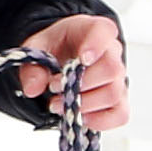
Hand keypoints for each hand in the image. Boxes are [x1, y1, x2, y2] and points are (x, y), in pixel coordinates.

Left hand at [15, 12, 126, 132]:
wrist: (62, 57)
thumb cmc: (55, 47)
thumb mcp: (36, 48)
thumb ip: (32, 66)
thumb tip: (33, 88)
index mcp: (93, 30)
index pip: (104, 31)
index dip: (96, 45)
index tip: (82, 59)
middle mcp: (111, 52)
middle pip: (111, 69)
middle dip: (80, 84)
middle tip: (54, 89)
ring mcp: (118, 77)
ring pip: (113, 94)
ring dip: (83, 104)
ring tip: (58, 103)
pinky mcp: (118, 100)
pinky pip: (119, 114)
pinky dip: (99, 120)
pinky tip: (79, 117)